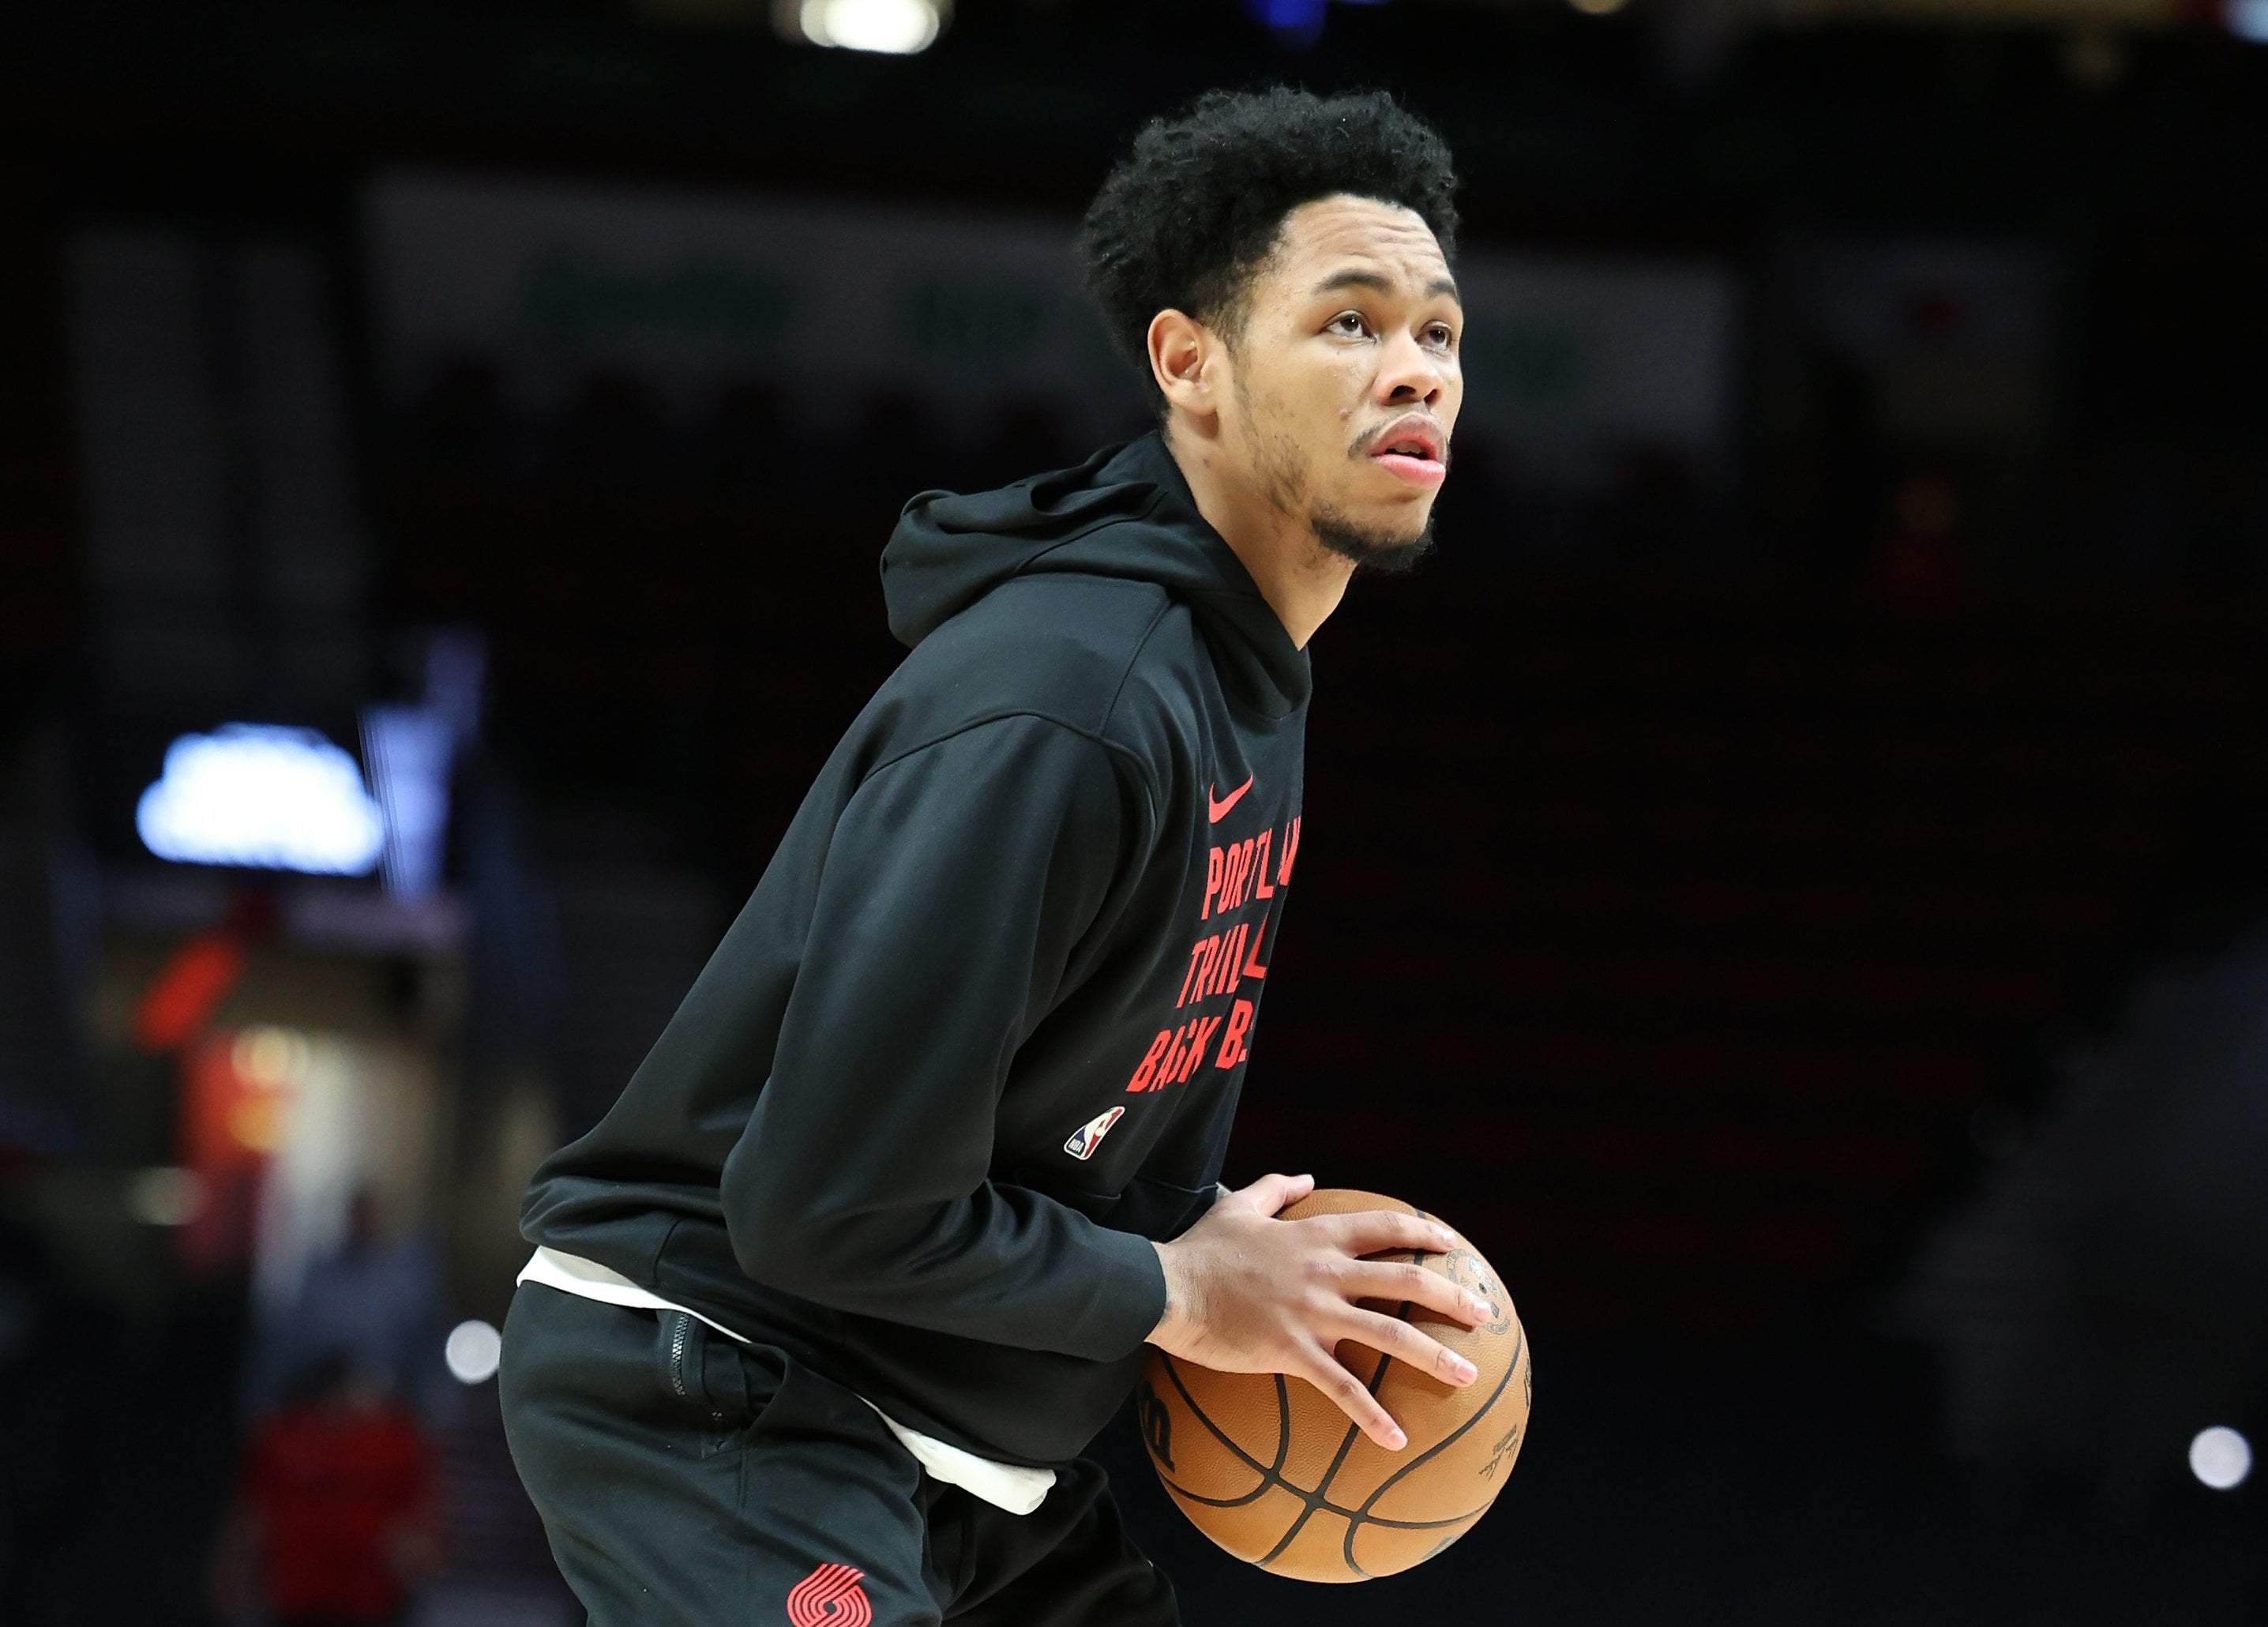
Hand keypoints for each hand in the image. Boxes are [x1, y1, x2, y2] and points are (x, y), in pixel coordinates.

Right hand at [1148, 1172, 1496, 1450]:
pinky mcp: (1291, 1351)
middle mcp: (1325, 1271)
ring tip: (1469, 1376)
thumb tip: (1307, 1176)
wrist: (1165, 1286)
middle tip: (1485, 1313)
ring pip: (1388, 1333)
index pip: (1384, 1228)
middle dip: (1451, 1296)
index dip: (1423, 1232)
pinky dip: (1372, 1414)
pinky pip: (1341, 1387)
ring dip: (1434, 1355)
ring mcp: (1312, 1313)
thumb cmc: (1200, 1249)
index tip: (1451, 1243)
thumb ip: (1276, 1188)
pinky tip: (1398, 1439)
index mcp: (1315, 1235)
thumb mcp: (1238, 1205)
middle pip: (1404, 1279)